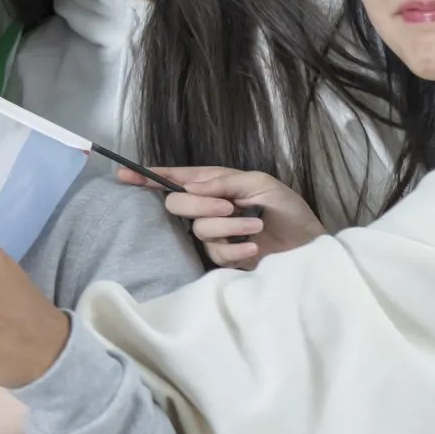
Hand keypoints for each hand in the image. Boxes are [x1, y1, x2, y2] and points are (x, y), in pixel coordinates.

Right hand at [126, 165, 321, 270]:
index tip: (124, 175)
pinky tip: (255, 245)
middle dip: (200, 204)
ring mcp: (214, 234)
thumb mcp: (261, 184)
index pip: (176, 179)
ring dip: (230, 226)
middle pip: (177, 205)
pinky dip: (237, 247)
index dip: (149, 177)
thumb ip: (225, 181)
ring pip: (199, 229)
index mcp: (215, 185)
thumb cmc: (289, 210)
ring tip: (257, 225)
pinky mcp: (223, 258)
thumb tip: (192, 187)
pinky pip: (216, 252)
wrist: (310, 245)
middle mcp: (209, 208)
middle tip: (229, 205)